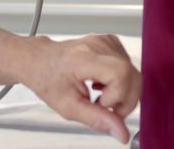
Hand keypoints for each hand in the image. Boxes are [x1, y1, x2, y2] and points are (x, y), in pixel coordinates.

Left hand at [20, 34, 140, 143]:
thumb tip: (121, 132)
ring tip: (100, 96)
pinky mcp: (111, 42)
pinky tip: (102, 84)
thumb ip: (97, 119)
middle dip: (124, 100)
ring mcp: (106, 41)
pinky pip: (128, 67)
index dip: (117, 96)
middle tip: (105, 109)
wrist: (40, 60)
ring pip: (133, 74)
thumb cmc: (48, 79)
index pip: (120, 73)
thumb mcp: (68, 106)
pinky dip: (120, 82)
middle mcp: (97, 45)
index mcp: (83, 58)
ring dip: (122, 93)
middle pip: (132, 75)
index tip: (101, 105)